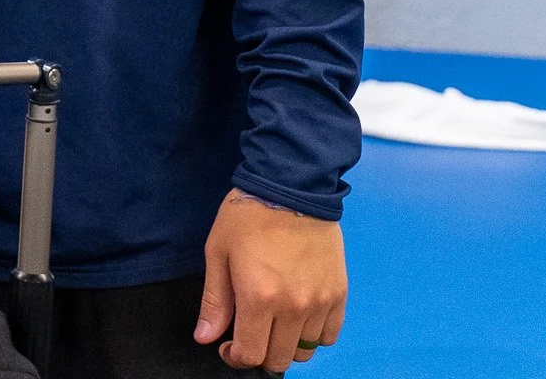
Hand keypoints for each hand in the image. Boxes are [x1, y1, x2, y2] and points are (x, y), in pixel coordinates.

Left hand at [196, 189, 345, 371]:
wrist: (292, 187)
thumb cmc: (247, 217)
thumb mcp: (218, 253)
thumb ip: (214, 301)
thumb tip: (205, 338)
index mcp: (259, 298)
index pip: (251, 354)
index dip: (235, 357)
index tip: (228, 346)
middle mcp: (294, 307)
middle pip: (278, 359)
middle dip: (259, 353)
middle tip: (249, 332)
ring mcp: (321, 302)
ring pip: (305, 351)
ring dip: (286, 345)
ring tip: (274, 322)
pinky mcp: (339, 294)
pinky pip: (330, 335)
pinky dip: (314, 335)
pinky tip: (299, 317)